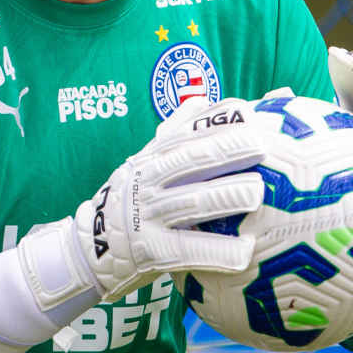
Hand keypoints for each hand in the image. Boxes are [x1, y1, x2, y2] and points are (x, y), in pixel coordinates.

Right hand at [36, 97, 266, 303]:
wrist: (91, 246)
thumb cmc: (131, 198)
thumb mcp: (143, 160)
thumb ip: (172, 132)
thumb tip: (201, 100)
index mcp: (151, 158)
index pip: (186, 134)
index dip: (216, 122)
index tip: (249, 112)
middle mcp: (148, 181)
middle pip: (190, 162)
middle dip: (226, 151)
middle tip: (262, 144)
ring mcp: (148, 215)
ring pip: (190, 203)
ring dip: (224, 196)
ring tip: (257, 191)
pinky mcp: (150, 250)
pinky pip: (188, 250)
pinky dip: (216, 251)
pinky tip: (245, 252)